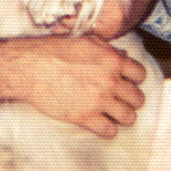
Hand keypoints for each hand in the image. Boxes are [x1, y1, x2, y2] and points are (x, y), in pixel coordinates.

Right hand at [0, 35, 145, 138]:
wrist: (29, 67)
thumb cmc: (53, 50)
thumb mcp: (83, 39)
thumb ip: (106, 47)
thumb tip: (121, 54)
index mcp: (111, 59)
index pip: (141, 74)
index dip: (134, 79)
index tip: (126, 82)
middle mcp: (110, 80)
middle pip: (138, 98)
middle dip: (130, 100)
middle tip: (119, 100)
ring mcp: (99, 100)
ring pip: (129, 117)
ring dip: (122, 116)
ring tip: (112, 114)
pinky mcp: (85, 117)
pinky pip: (110, 131)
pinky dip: (107, 130)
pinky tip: (100, 124)